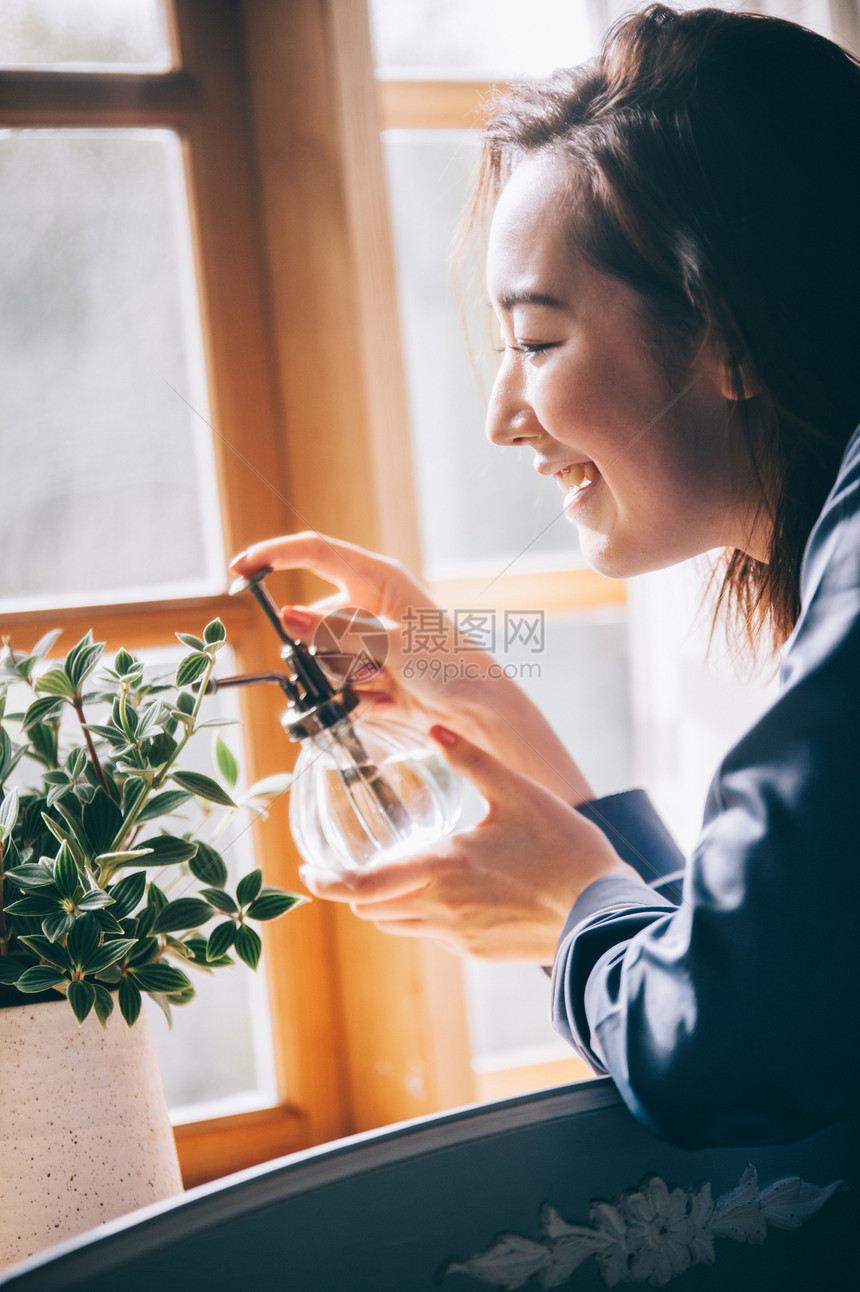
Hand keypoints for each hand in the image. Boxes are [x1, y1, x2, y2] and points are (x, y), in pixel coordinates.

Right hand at [231, 532, 594, 804]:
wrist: (483, 714)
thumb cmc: (452, 667)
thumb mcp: (393, 646)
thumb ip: (338, 633)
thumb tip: (289, 617)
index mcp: (379, 578)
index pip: (315, 552)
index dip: (274, 555)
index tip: (238, 571)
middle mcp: (370, 603)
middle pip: (315, 619)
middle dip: (325, 649)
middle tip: (368, 667)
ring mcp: (368, 640)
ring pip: (322, 657)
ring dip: (345, 678)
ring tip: (388, 686)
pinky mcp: (369, 672)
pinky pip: (337, 685)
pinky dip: (356, 698)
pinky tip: (391, 702)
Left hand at [299, 726, 635, 962]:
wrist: (604, 914)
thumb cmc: (564, 851)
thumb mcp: (518, 793)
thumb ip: (471, 760)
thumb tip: (435, 731)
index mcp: (441, 869)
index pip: (361, 888)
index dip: (327, 884)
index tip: (310, 874)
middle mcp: (440, 910)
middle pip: (372, 911)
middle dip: (354, 890)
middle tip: (351, 867)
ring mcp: (458, 936)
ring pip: (399, 926)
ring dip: (387, 904)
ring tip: (398, 874)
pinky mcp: (477, 951)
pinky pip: (432, 935)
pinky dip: (423, 915)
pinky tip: (449, 891)